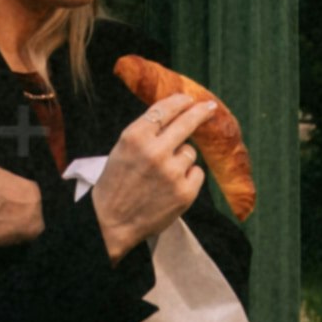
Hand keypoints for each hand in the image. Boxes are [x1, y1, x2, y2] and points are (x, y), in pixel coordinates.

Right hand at [90, 84, 219, 254]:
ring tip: (163, 174)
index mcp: (135, 136)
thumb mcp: (122, 149)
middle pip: (187, 123)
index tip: (189, 99)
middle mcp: (155, 151)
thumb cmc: (116, 183)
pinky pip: (197, 172)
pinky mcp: (185, 191)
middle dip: (200, 112)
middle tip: (210, 107)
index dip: (180, 101)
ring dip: (182, 158)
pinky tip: (172, 186)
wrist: (111, 222)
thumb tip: (177, 114)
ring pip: (190, 152)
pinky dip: (188, 177)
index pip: (165, 109)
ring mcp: (172, 172)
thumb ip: (147, 132)